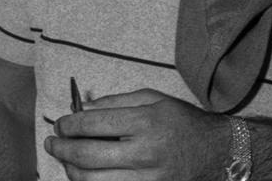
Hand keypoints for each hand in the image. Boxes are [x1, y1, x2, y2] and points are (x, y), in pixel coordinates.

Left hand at [44, 88, 230, 180]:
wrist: (219, 154)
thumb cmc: (184, 123)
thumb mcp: (154, 99)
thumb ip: (116, 102)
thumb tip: (82, 108)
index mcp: (146, 123)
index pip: (94, 124)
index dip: (69, 125)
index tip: (60, 124)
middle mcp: (145, 153)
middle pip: (88, 156)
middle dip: (62, 149)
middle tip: (52, 143)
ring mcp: (148, 179)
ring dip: (71, 171)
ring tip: (65, 160)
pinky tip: (85, 175)